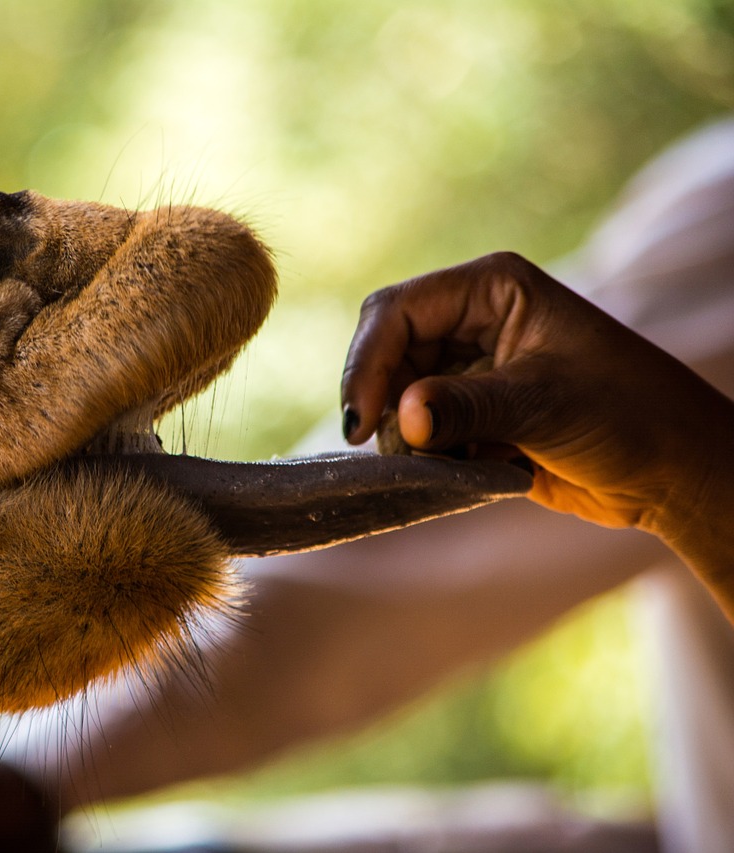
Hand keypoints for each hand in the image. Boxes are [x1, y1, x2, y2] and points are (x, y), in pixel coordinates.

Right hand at [339, 252, 733, 539]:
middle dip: (382, 400)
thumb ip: (466, 407)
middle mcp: (474, 321)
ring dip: (406, 434)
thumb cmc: (628, 416)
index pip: (397, 311)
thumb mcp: (544, 405)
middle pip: (388, 352)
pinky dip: (426, 454)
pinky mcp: (473, 413)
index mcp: (492, 289)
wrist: (676, 473)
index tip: (360, 420)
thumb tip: (401, 417)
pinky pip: (421, 430)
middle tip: (389, 449)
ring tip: (440, 463)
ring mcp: (472, 368)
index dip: (368, 361)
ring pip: (399, 395)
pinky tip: (460, 468)